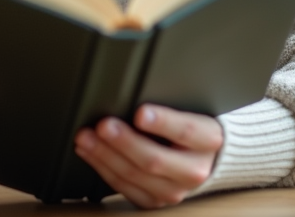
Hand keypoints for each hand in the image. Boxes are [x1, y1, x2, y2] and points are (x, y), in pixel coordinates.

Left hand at [74, 104, 222, 207]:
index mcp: (208, 141)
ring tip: (87, 138)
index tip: (141, 112)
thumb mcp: (191, 110)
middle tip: (103, 125)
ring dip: (105, 156)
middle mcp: (194, 170)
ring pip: (135, 176)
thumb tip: (133, 94)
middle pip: (155, 159)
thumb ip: (168, 105)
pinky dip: (104, 169)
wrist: (206, 158)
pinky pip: (125, 188)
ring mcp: (175, 190)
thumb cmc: (193, 127)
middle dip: (124, 142)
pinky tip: (91, 153)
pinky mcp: (156, 200)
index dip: (163, 122)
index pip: (186, 131)